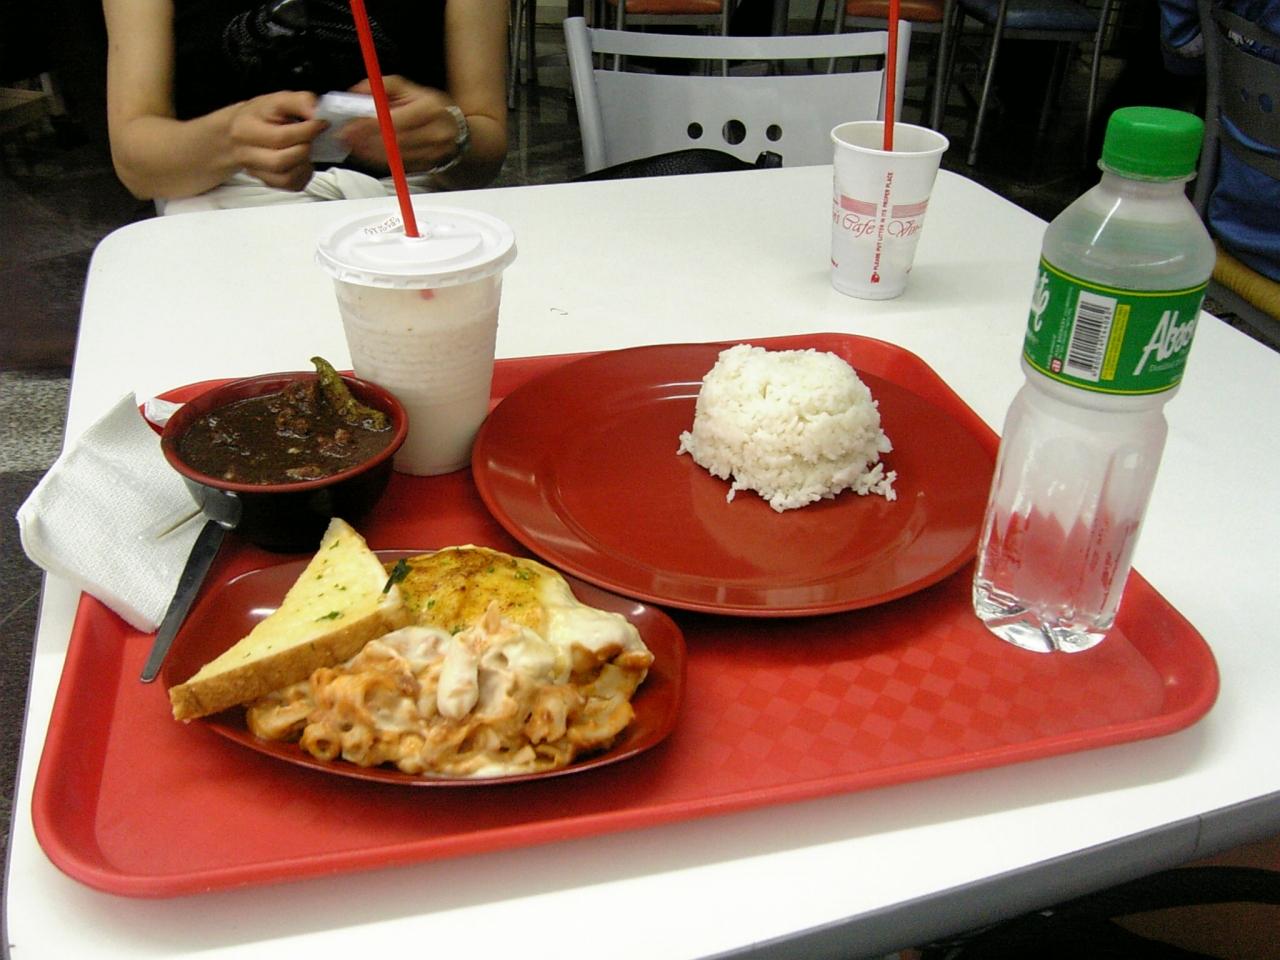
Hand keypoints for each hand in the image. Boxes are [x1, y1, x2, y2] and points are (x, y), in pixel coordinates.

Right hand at [228, 91, 324, 190]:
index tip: (322, 123)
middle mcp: (246, 153)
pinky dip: (304, 175)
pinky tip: (303, 161)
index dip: (307, 131)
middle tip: (314, 137)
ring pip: (286, 178)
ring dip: (305, 164)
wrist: (238, 133)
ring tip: (307, 148)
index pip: (280, 137)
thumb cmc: (260, 115)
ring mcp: (256, 171)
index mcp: (246, 129)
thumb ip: (299, 101)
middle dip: (306, 148)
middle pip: (282, 160)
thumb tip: (317, 112)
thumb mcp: (276, 100)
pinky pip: (291, 185)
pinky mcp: (268, 182)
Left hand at [340, 76, 461, 173]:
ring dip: (370, 152)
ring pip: (395, 156)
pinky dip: (379, 160)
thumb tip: (359, 92)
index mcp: (430, 109)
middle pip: (394, 141)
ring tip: (353, 144)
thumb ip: (384, 86)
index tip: (351, 126)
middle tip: (346, 137)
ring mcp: (433, 152)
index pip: (395, 120)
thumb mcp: (410, 89)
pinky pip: (399, 165)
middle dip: (366, 140)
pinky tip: (367, 153)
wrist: (456, 130)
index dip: (370, 125)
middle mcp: (435, 132)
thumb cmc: (430, 108)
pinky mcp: (427, 165)